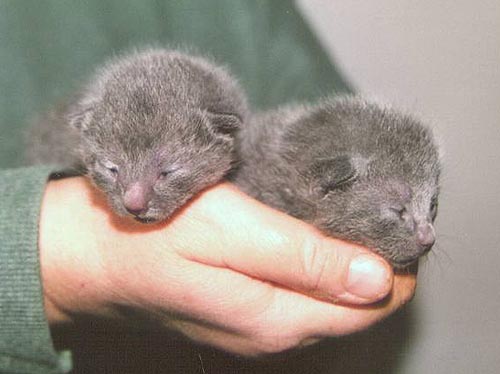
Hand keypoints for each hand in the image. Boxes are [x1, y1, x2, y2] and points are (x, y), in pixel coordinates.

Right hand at [39, 177, 415, 355]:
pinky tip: (303, 233)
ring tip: (342, 213)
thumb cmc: (159, 236)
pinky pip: (298, 293)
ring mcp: (256, 326)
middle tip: (369, 206)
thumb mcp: (235, 235)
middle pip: (353, 304)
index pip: (372, 303)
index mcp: (280, 319)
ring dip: (342, 260)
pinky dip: (313, 265)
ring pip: (326, 298)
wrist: (95, 255)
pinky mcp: (241, 309)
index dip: (394, 263)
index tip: (393, 218)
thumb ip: (306, 260)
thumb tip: (378, 278)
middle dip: (372, 260)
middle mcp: (275, 334)